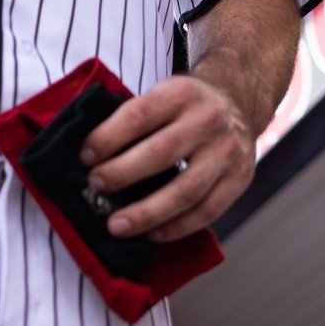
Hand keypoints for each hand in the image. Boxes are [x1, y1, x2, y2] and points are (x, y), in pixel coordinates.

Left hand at [77, 73, 254, 243]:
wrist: (237, 101)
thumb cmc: (187, 103)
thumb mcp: (164, 92)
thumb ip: (136, 116)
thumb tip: (92, 153)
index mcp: (181, 93)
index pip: (138, 115)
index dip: (108, 138)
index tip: (85, 156)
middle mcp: (207, 121)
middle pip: (160, 154)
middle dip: (121, 175)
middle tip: (96, 187)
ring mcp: (227, 152)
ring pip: (185, 191)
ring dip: (146, 213)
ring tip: (117, 225)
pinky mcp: (240, 178)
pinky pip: (207, 211)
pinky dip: (177, 227)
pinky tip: (153, 233)